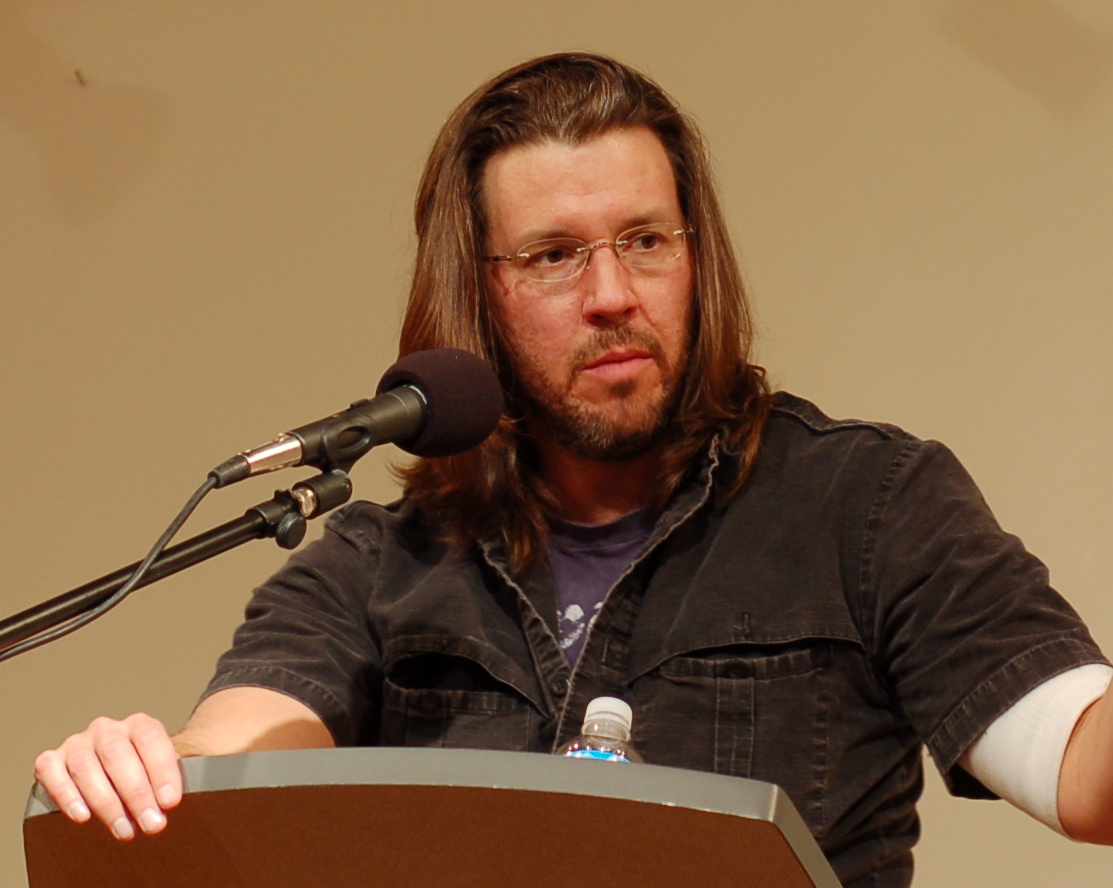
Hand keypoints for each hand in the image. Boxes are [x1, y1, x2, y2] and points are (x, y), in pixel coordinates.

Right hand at [33, 713, 181, 840]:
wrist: (116, 781)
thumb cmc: (144, 780)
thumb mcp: (162, 776)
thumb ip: (172, 782)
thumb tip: (176, 801)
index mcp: (139, 725)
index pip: (151, 738)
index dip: (162, 770)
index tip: (170, 802)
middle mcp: (107, 730)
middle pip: (117, 755)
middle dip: (136, 793)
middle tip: (151, 824)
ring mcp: (77, 743)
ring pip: (85, 767)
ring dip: (106, 803)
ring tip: (124, 830)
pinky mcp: (50, 761)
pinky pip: (51, 771)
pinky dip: (66, 794)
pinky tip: (82, 816)